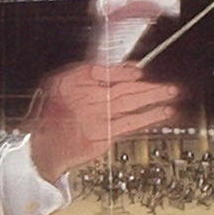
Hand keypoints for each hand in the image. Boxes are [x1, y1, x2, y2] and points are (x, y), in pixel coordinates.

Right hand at [27, 63, 179, 183]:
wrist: (42, 146)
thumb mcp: (64, 84)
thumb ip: (94, 73)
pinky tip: (161, 113)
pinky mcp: (100, 137)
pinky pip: (129, 125)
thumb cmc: (54, 113)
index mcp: (73, 83)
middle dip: (149, 87)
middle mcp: (84, 100)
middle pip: (123, 89)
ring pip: (129, 105)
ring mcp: (94, 120)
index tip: (141, 71)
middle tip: (169, 85)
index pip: (106, 72)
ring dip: (153, 100)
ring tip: (171, 94)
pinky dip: (147, 118)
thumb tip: (128, 68)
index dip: (126, 71)